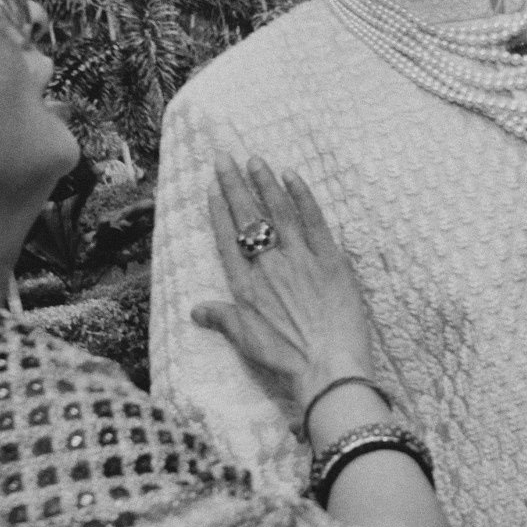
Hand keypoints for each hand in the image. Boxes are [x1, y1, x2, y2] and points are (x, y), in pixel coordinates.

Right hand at [192, 154, 374, 426]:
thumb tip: (196, 311)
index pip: (227, 238)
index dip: (219, 210)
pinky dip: (302, 196)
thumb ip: (221, 319)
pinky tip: (291, 176)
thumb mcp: (246, 342)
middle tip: (225, 158)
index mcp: (245, 285)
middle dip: (235, 185)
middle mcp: (268, 265)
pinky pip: (314, 220)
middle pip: (248, 217)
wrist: (327, 368)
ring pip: (279, 211)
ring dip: (265, 183)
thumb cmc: (286, 360)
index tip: (213, 186)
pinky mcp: (330, 259)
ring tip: (255, 160)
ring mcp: (300, 259)